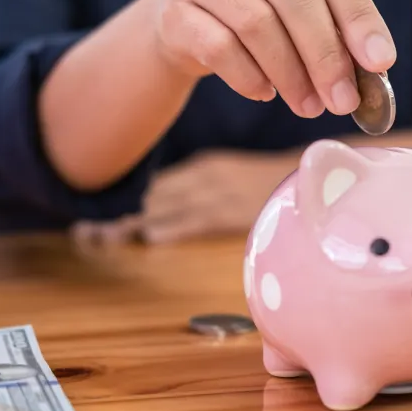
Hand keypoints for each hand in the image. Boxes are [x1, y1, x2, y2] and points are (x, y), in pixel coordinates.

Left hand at [72, 150, 297, 245]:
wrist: (328, 174)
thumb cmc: (286, 185)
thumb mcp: (243, 179)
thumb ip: (216, 193)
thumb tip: (185, 216)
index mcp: (207, 170)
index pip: (159, 190)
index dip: (126, 206)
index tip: (93, 221)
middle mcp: (207, 178)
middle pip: (154, 201)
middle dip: (119, 219)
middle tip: (84, 235)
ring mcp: (220, 192)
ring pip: (167, 210)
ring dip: (132, 226)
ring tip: (98, 240)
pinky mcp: (237, 207)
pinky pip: (199, 218)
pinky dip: (172, 227)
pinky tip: (149, 237)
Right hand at [154, 0, 396, 118]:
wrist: (191, 18)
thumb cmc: (261, 2)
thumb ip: (336, 20)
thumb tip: (373, 66)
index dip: (359, 16)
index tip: (380, 61)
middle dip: (325, 54)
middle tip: (343, 99)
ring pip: (257, 24)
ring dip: (291, 74)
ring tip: (310, 105)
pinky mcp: (173, 10)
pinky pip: (221, 50)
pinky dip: (251, 79)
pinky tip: (266, 91)